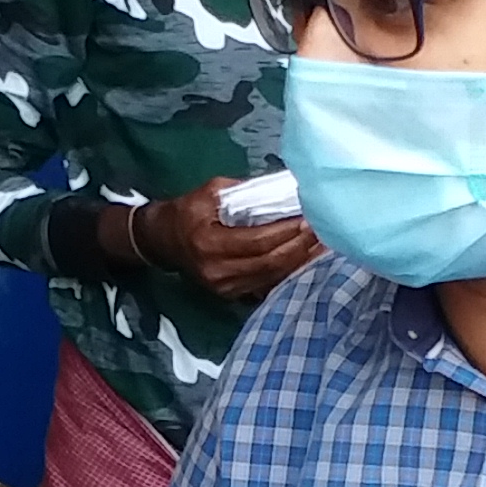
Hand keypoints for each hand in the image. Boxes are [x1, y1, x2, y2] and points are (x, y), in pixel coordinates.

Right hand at [124, 178, 323, 302]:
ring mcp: (225, 288)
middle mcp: (217, 271)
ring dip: (300, 261)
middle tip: (322, 228)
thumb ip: (245, 192)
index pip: (258, 241)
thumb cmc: (187, 211)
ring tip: (322, 243)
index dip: (286, 231)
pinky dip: (290, 272)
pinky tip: (307, 258)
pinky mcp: (232, 295)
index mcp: (209, 243)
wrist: (163, 240)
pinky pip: (268, 285)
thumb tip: (284, 191)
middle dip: (299, 246)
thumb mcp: (210, 191)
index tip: (309, 217)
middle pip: (270, 263)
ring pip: (273, 277)